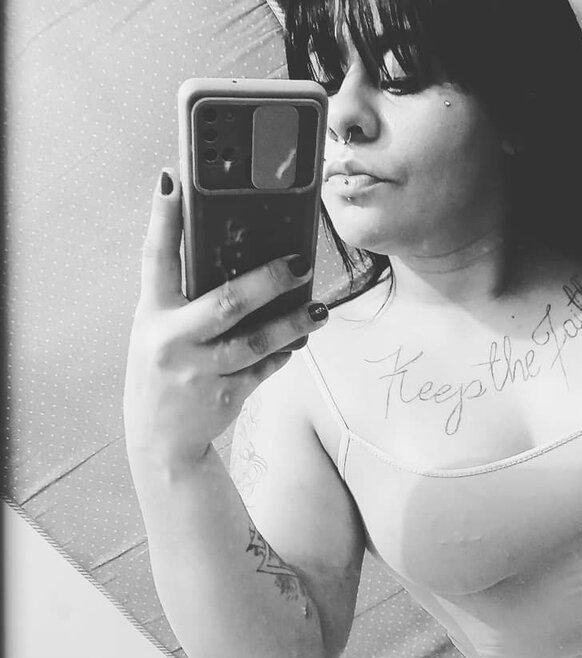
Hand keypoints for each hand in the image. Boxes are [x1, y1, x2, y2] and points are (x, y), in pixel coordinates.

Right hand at [124, 168, 327, 469]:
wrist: (161, 442)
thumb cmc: (165, 372)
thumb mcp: (157, 331)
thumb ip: (185, 299)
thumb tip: (233, 257)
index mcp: (151, 315)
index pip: (155, 257)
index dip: (163, 218)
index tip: (173, 180)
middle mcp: (173, 341)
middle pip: (225, 302)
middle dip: (266, 281)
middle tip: (298, 264)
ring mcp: (200, 370)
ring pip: (256, 341)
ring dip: (293, 324)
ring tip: (319, 310)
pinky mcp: (226, 394)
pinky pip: (264, 368)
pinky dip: (283, 354)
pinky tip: (297, 342)